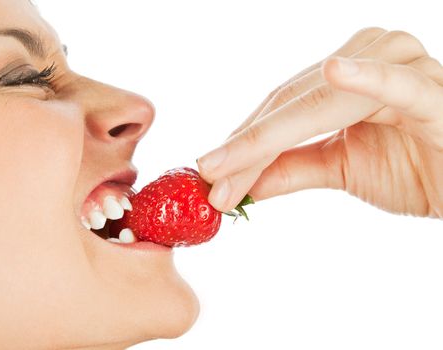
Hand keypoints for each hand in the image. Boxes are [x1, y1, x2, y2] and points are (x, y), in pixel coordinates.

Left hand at [198, 28, 442, 217]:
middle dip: (246, 149)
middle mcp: (371, 58)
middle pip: (290, 104)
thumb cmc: (414, 169)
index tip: (209, 176)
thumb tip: (241, 181)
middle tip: (212, 184)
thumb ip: (292, 167)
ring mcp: (403, 68)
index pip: (280, 108)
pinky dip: (368, 78)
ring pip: (318, 101)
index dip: (242, 144)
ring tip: (229, 168)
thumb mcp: (340, 168)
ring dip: (269, 137)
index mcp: (348, 72)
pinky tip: (335, 72)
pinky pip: (398, 85)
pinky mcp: (434, 92)